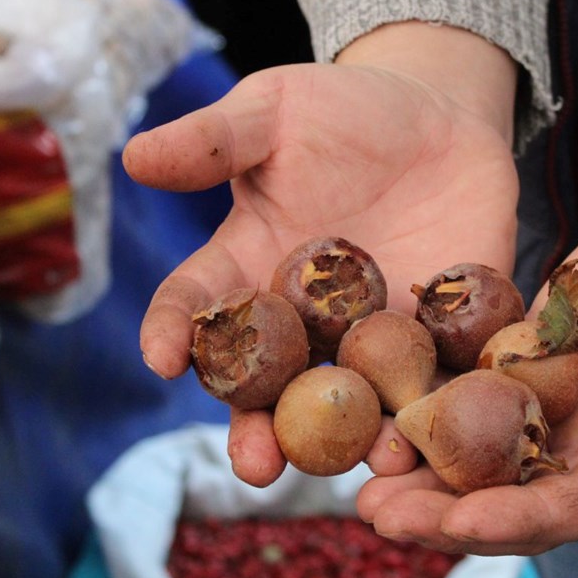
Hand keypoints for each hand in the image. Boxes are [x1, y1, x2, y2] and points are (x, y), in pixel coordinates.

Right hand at [123, 24, 520, 486]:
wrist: (438, 114)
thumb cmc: (340, 111)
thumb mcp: (272, 111)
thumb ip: (213, 141)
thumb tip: (134, 155)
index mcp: (248, 270)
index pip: (201, 309)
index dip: (177, 332)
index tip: (161, 357)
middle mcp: (303, 321)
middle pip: (272, 388)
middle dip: (261, 429)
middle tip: (257, 465)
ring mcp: (372, 335)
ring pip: (356, 400)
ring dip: (360, 438)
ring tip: (369, 460)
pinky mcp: (443, 334)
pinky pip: (439, 376)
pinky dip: (440, 403)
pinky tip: (443, 427)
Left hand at [357, 120, 577, 554]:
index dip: (528, 518)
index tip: (464, 521)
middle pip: (519, 499)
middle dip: (449, 516)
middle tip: (378, 517)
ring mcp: (558, 401)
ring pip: (483, 458)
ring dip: (424, 479)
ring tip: (362, 484)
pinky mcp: (526, 356)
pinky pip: (471, 394)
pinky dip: (425, 411)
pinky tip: (374, 409)